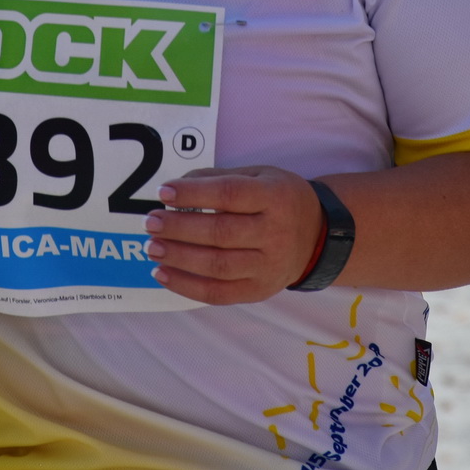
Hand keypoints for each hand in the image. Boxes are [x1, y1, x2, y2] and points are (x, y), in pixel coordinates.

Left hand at [146, 166, 323, 305]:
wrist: (318, 235)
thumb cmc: (280, 199)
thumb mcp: (260, 176)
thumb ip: (220, 178)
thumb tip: (177, 188)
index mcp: (275, 197)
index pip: (229, 195)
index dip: (194, 194)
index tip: (164, 192)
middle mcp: (275, 233)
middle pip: (220, 233)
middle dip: (179, 228)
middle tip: (151, 222)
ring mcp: (268, 266)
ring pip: (217, 266)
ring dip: (179, 258)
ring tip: (153, 247)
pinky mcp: (259, 290)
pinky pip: (218, 293)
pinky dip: (186, 286)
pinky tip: (163, 274)